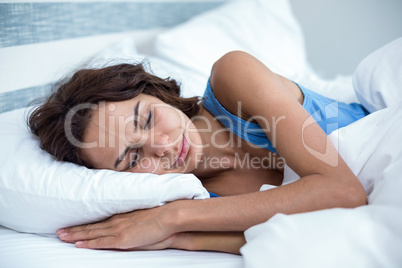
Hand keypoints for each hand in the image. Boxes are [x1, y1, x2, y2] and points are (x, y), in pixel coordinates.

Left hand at [57, 204, 177, 249]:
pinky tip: (78, 245)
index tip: (73, 225)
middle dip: (74, 230)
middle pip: (91, 226)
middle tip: (59, 231)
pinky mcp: (122, 238)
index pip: (98, 221)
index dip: (84, 224)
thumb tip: (129, 224)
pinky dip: (88, 243)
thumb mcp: (144, 217)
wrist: (168, 216)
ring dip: (76, 235)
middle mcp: (116, 221)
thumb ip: (133, 221)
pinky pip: (101, 242)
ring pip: (92, 233)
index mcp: (121, 216)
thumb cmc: (159, 216)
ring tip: (62, 236)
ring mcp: (118, 229)